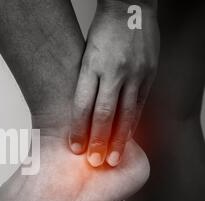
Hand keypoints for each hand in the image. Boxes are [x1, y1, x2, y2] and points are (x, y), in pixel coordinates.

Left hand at [69, 0, 158, 166]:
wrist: (129, 7)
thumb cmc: (102, 32)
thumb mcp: (86, 55)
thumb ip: (85, 83)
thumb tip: (80, 115)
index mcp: (91, 66)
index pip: (82, 105)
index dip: (78, 129)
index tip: (74, 148)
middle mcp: (113, 71)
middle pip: (104, 113)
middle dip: (98, 141)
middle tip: (94, 161)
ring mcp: (134, 72)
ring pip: (125, 113)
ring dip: (119, 139)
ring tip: (112, 158)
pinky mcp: (149, 73)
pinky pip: (140, 103)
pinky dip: (132, 123)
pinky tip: (127, 137)